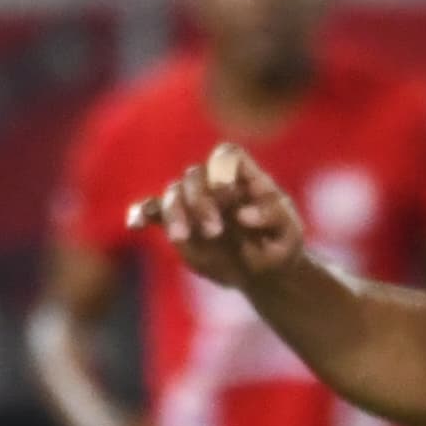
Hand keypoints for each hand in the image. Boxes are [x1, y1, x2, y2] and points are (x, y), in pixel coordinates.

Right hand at [140, 142, 302, 291]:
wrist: (263, 271)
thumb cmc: (279, 244)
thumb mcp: (290, 232)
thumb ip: (273, 215)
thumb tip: (242, 214)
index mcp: (244, 177)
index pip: (226, 155)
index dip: (223, 170)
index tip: (229, 196)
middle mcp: (214, 184)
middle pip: (195, 176)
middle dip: (200, 202)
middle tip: (215, 231)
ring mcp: (193, 203)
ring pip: (172, 193)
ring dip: (174, 213)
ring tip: (182, 237)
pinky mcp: (177, 223)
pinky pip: (152, 211)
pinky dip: (141, 214)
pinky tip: (135, 225)